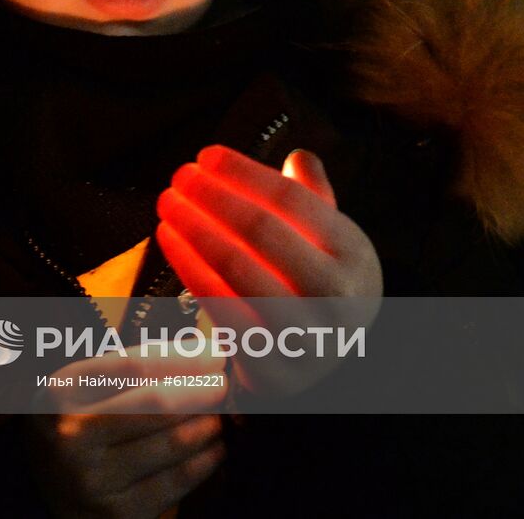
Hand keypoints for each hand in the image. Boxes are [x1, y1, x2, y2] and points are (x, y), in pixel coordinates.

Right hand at [28, 350, 226, 517]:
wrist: (57, 503)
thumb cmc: (80, 438)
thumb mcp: (85, 397)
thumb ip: (130, 374)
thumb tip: (196, 353)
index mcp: (61, 393)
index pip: (131, 366)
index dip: (180, 358)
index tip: (212, 355)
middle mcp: (71, 434)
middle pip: (155, 402)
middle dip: (200, 390)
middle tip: (222, 386)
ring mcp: (93, 476)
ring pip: (172, 442)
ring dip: (207, 425)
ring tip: (218, 417)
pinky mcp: (119, 511)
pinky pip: (176, 480)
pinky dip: (204, 461)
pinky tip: (214, 450)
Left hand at [155, 146, 381, 396]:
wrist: (316, 358)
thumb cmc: (312, 281)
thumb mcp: (325, 239)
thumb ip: (312, 196)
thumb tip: (300, 158)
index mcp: (355, 253)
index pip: (292, 200)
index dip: (244, 173)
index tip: (206, 155)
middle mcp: (340, 296)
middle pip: (262, 230)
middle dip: (213, 196)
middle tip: (179, 176)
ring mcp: (308, 336)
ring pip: (237, 269)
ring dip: (194, 228)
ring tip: (168, 203)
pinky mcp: (273, 367)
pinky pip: (221, 309)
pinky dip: (189, 269)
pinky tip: (169, 240)